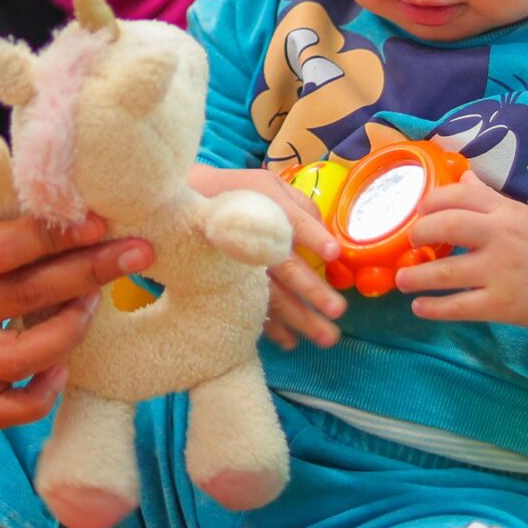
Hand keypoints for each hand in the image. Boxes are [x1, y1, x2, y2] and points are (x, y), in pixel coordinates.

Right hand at [0, 179, 151, 427]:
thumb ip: (11, 200)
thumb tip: (81, 195)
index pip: (2, 251)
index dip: (56, 237)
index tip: (102, 222)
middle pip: (22, 298)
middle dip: (88, 273)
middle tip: (136, 253)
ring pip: (17, 359)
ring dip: (71, 328)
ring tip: (95, 298)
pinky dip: (36, 398)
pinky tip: (64, 367)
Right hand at [188, 164, 343, 351]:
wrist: (190, 210)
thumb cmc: (240, 196)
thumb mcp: (269, 186)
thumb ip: (300, 206)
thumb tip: (326, 232)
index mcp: (268, 212)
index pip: (293, 224)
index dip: (313, 238)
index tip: (333, 254)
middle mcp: (256, 243)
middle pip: (286, 268)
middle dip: (312, 290)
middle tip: (338, 310)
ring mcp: (242, 268)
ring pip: (272, 296)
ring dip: (298, 318)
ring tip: (325, 338)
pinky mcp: (231, 286)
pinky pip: (251, 309)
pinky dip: (271, 328)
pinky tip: (290, 341)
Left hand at [396, 178, 527, 347]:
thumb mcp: (521, 214)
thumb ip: (488, 198)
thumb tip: (461, 177)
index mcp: (505, 211)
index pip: (458, 196)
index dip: (431, 202)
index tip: (418, 212)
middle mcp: (502, 238)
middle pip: (448, 227)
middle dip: (419, 233)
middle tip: (410, 243)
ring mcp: (501, 272)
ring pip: (446, 272)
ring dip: (416, 276)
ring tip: (402, 279)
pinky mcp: (500, 305)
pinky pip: (458, 307)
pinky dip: (433, 308)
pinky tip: (418, 306)